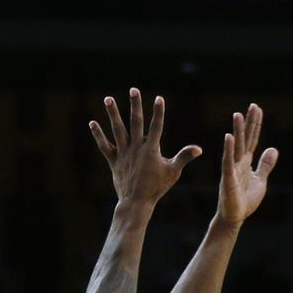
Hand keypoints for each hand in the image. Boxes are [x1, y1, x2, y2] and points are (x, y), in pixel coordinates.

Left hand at [89, 88, 201, 203]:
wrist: (137, 202)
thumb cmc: (157, 187)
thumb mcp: (173, 172)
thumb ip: (184, 157)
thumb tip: (199, 148)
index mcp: (151, 150)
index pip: (156, 126)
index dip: (158, 112)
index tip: (159, 98)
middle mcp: (136, 148)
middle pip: (136, 122)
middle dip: (135, 105)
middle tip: (134, 90)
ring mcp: (123, 153)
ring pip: (117, 130)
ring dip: (113, 114)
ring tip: (108, 98)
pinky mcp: (113, 160)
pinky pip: (104, 145)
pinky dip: (98, 135)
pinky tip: (93, 123)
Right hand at [215, 103, 279, 225]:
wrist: (235, 217)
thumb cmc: (245, 200)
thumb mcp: (261, 180)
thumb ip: (265, 165)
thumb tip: (273, 149)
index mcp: (246, 162)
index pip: (253, 139)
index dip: (256, 124)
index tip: (257, 108)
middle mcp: (239, 162)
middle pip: (246, 138)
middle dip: (249, 122)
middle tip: (253, 106)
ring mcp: (233, 169)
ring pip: (236, 147)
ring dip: (237, 131)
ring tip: (237, 114)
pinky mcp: (228, 178)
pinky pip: (228, 161)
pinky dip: (229, 149)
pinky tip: (229, 136)